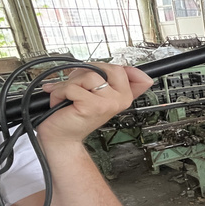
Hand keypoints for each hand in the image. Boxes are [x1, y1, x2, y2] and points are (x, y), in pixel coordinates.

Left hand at [39, 63, 153, 144]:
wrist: (63, 138)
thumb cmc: (77, 116)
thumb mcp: (100, 97)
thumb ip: (117, 84)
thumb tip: (144, 77)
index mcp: (124, 96)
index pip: (122, 69)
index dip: (103, 69)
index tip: (96, 80)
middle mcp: (120, 100)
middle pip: (106, 68)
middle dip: (86, 73)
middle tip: (79, 87)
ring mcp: (108, 104)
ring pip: (88, 75)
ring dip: (70, 83)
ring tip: (69, 96)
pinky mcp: (92, 106)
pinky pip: (72, 86)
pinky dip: (60, 92)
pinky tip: (62, 101)